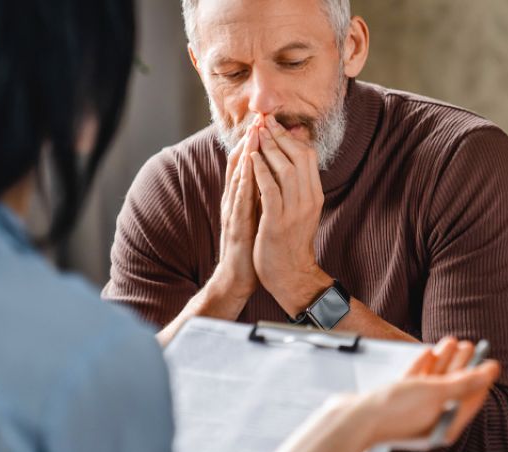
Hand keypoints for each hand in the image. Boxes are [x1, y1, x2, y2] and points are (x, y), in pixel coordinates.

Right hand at [209, 123, 260, 301]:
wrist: (239, 277)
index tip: (265, 123)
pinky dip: (244, 180)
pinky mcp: (236, 226)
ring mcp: (233, 212)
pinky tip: (250, 166)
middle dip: (249, 141)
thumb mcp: (258, 214)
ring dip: (245, 154)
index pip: (247, 164)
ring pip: (238, 177)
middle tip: (259, 118)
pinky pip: (240, 199)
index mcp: (241, 198)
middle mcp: (234, 201)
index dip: (254, 142)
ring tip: (254, 133)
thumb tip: (274, 174)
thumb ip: (262, 194)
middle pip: (239, 165)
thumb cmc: (251, 246)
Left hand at [250, 115, 328, 316]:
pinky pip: (270, 190)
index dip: (291, 137)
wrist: (290, 275)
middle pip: (299, 157)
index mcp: (314, 195)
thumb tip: (288, 161)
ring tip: (257, 134)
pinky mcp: (277, 221)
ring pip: (285, 169)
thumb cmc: (291, 242)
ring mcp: (294, 211)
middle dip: (280, 136)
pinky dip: (260, 171)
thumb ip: (297, 187)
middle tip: (265, 121)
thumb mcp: (301, 211)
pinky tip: (251, 159)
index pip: (308, 156)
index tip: (276, 124)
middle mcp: (308, 200)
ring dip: (269, 149)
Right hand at [362, 337, 500, 445]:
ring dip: (444, 361)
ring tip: (452, 341)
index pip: (470, 401)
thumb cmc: (395, 411)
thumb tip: (492, 370)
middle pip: (452, 390)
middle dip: (462, 365)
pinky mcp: (397, 402)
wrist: (353, 419)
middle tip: (469, 345)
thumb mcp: (438, 394)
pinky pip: (415, 383)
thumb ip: (467, 382)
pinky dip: (424, 367)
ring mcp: (413, 412)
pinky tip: (429, 351)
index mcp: (445, 427)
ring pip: (434, 383)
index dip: (481, 379)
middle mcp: (431, 422)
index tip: (488, 360)